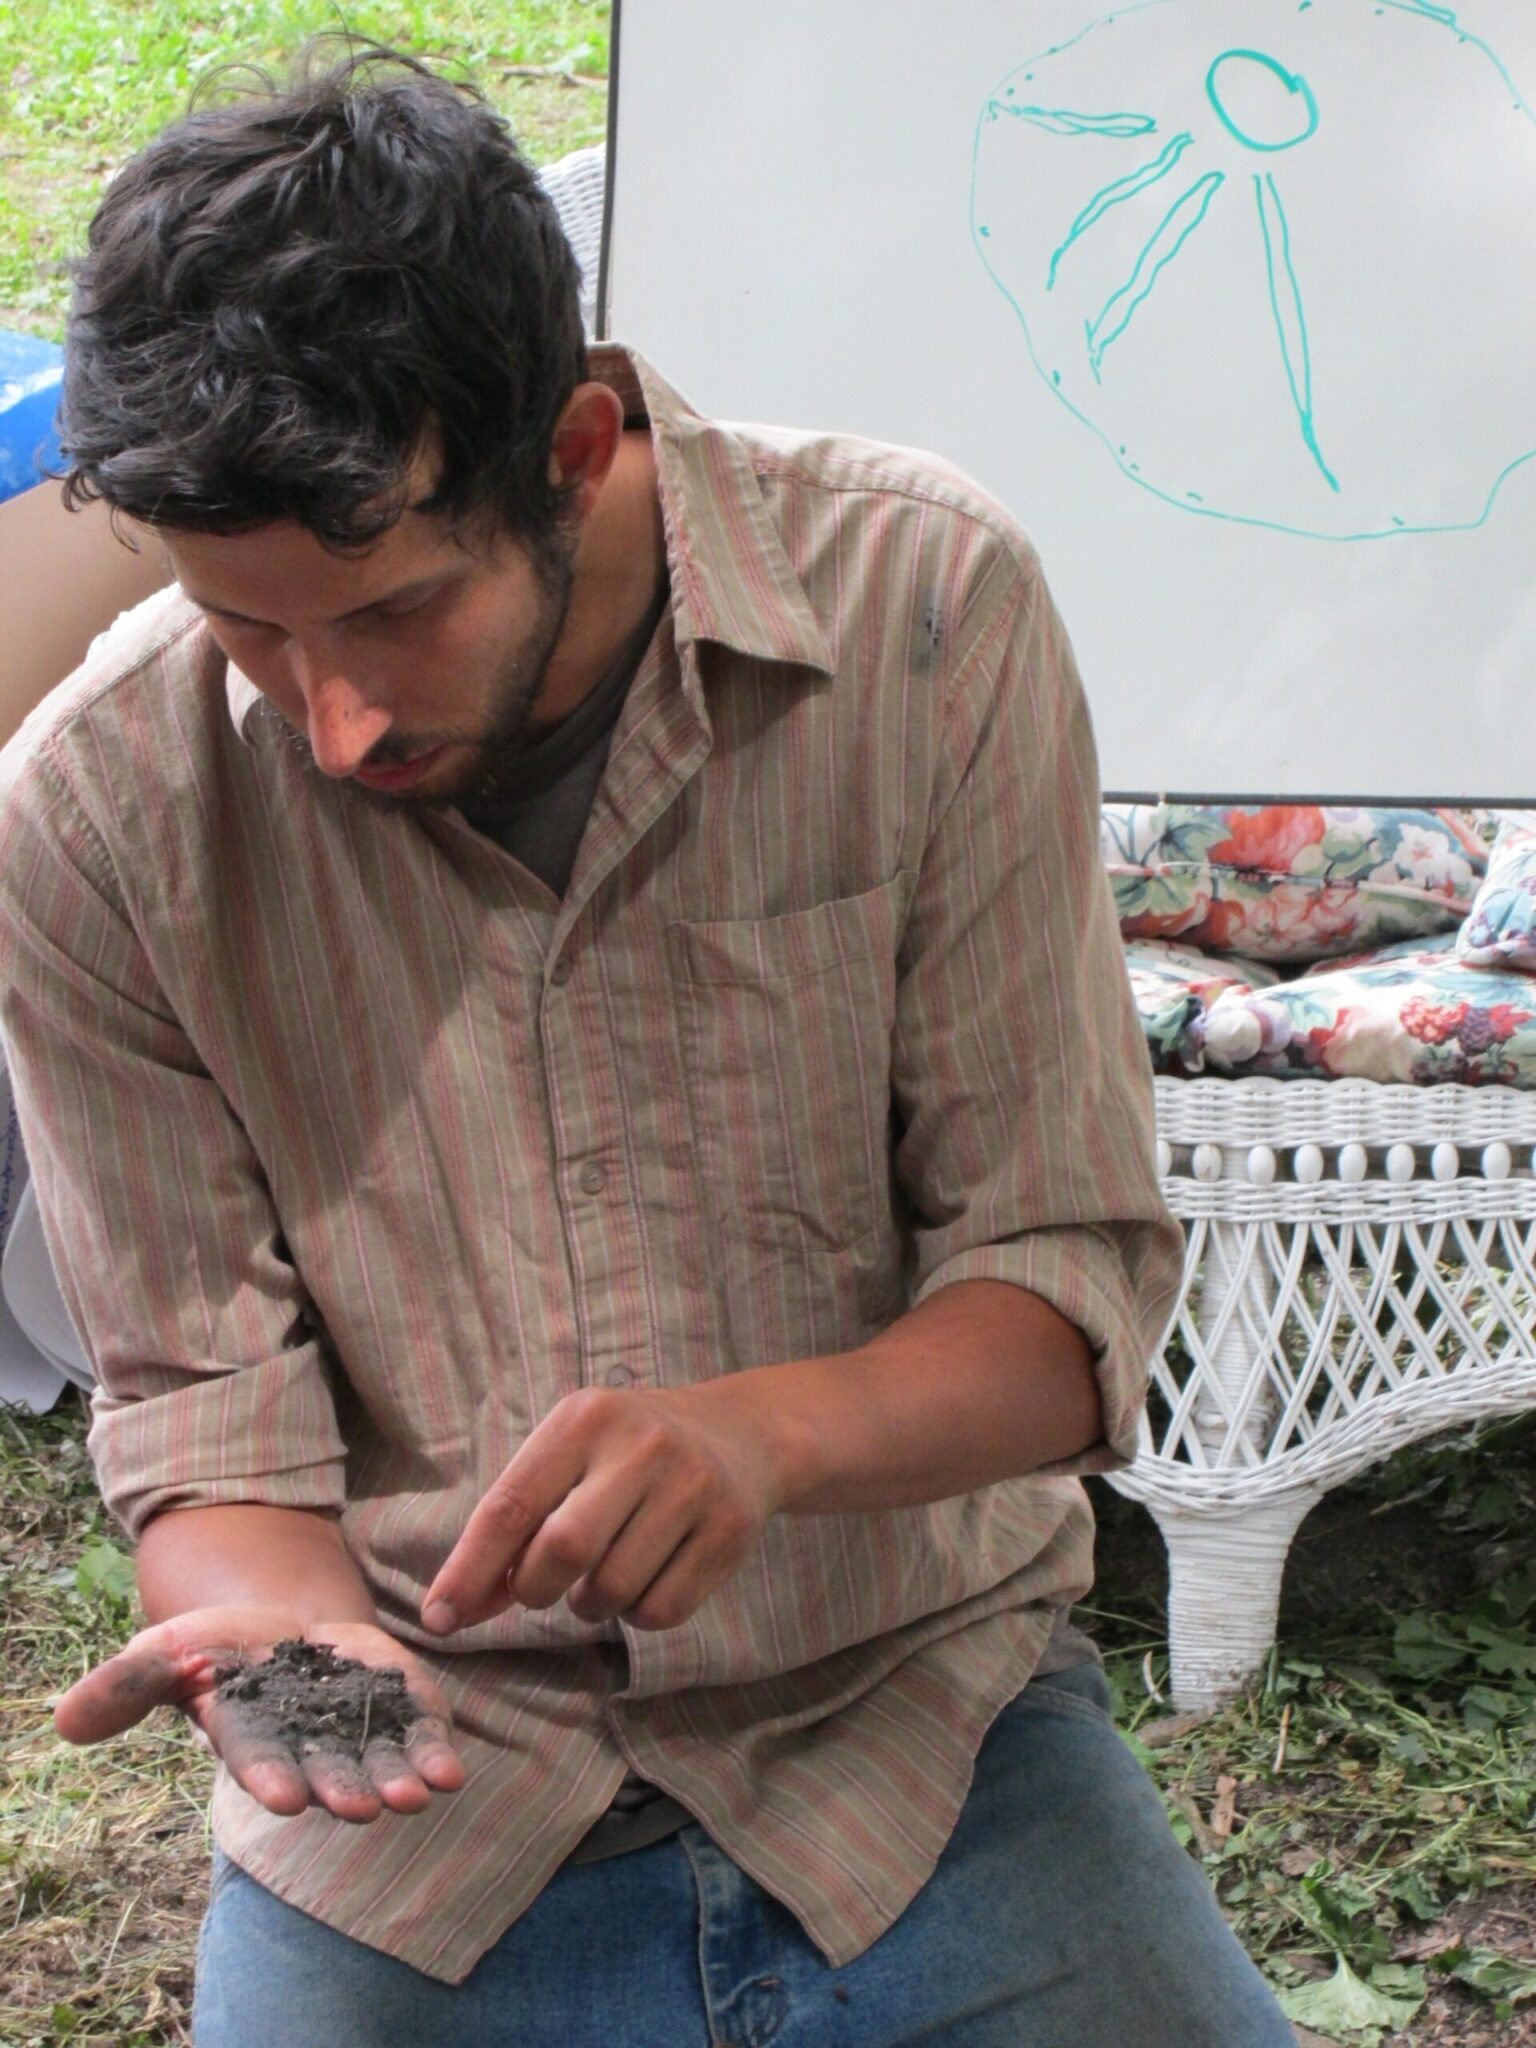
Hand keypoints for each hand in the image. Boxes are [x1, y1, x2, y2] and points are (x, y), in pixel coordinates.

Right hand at [53, 1607, 465, 1823]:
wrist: (276, 1623)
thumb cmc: (213, 1647)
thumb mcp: (164, 1653)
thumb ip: (125, 1687)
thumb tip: (63, 1721)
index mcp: (249, 1740)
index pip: (258, 1762)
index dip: (270, 1778)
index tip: (283, 1798)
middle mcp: (305, 1748)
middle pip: (325, 1774)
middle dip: (342, 1791)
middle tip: (361, 1809)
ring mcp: (354, 1730)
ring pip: (377, 1763)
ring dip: (397, 1782)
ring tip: (416, 1798)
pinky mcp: (395, 1705)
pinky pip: (417, 1731)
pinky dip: (433, 1751)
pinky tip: (451, 1771)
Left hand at [423, 1381, 788, 1635]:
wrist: (742, 1433)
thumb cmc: (630, 1452)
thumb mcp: (573, 1453)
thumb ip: (516, 1520)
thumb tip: (454, 1608)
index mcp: (585, 1418)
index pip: (511, 1504)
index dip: (468, 1569)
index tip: (438, 1618)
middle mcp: (641, 1445)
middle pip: (563, 1550)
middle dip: (535, 1590)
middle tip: (541, 1587)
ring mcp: (692, 1486)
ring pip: (611, 1591)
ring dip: (589, 1604)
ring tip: (605, 1570)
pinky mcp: (730, 1530)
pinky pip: (660, 1612)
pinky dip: (638, 1614)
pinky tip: (648, 1576)